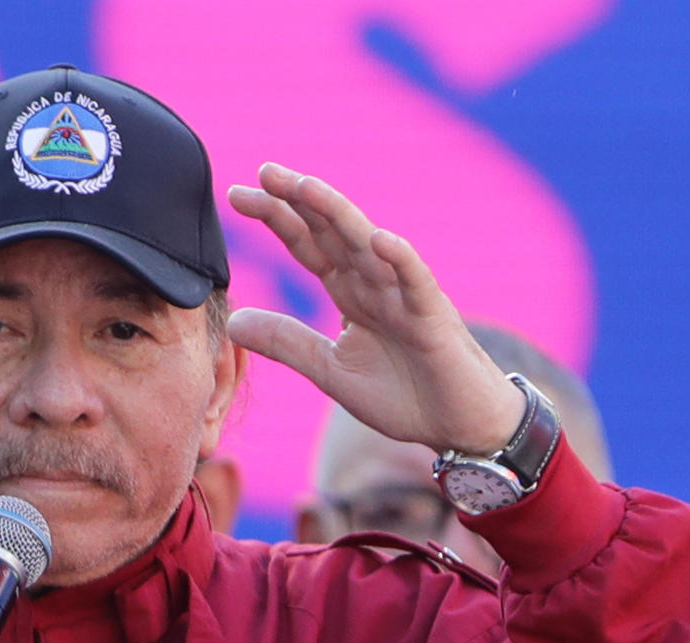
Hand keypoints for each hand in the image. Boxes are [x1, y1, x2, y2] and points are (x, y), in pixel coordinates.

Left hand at [226, 163, 526, 455]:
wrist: (457, 425)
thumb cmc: (402, 395)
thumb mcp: (329, 370)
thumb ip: (287, 343)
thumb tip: (232, 322)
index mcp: (348, 291)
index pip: (307, 244)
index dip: (276, 218)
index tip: (237, 194)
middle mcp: (373, 283)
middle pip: (331, 232)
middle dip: (299, 200)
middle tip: (264, 171)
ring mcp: (404, 295)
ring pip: (367, 246)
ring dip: (339, 215)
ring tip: (306, 187)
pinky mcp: (433, 316)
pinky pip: (416, 282)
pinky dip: (400, 260)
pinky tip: (380, 239)